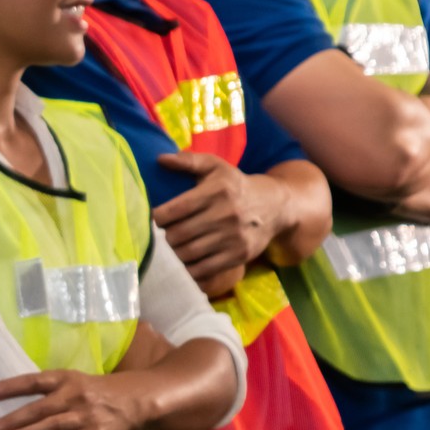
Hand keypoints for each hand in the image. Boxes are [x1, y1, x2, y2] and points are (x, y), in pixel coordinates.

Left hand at [0, 368, 146, 429]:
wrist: (135, 399)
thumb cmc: (93, 391)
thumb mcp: (72, 381)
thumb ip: (47, 390)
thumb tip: (9, 402)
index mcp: (64, 379)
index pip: (32, 381)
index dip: (8, 387)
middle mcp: (73, 396)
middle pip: (37, 408)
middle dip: (9, 420)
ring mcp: (85, 418)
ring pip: (50, 427)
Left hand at [153, 152, 271, 295]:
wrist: (275, 206)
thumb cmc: (235, 185)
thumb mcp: (216, 167)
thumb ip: (189, 161)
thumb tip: (160, 159)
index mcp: (217, 190)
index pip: (175, 209)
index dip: (157, 218)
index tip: (153, 219)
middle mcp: (227, 214)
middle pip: (178, 234)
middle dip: (162, 238)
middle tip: (157, 237)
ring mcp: (234, 236)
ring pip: (189, 253)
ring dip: (172, 255)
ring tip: (167, 250)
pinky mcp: (239, 255)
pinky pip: (205, 269)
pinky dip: (188, 271)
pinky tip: (182, 265)